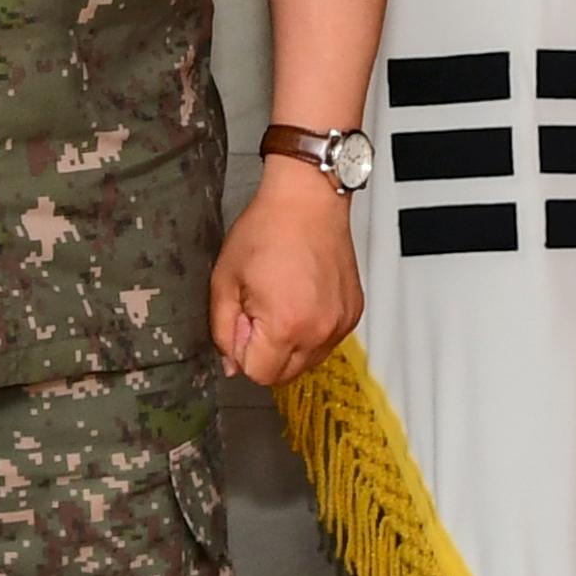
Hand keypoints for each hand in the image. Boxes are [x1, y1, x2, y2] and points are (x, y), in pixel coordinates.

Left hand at [210, 163, 362, 387]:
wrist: (308, 199)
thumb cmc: (268, 229)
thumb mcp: (224, 280)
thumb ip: (223, 329)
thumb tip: (232, 363)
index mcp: (285, 325)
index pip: (258, 374)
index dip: (243, 351)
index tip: (244, 322)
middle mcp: (319, 330)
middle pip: (285, 375)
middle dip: (266, 353)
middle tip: (260, 311)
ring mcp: (340, 323)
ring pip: (307, 361)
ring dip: (290, 344)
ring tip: (283, 300)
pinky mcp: (353, 313)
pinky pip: (327, 341)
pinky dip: (311, 330)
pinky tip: (302, 297)